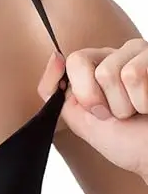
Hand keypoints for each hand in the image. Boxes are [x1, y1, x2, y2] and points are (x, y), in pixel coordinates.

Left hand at [38, 38, 147, 179]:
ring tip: (138, 110)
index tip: (97, 112)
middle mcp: (119, 54)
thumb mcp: (77, 117)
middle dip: (101, 101)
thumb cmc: (124, 140)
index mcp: (97, 66)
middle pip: (87, 64)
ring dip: (123, 105)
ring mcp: (142, 53)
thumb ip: (54, 90)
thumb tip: (55, 55)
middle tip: (119, 114)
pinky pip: (133, 73)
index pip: (74, 60)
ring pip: (110, 72)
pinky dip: (141, 101)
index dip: (84, 93)